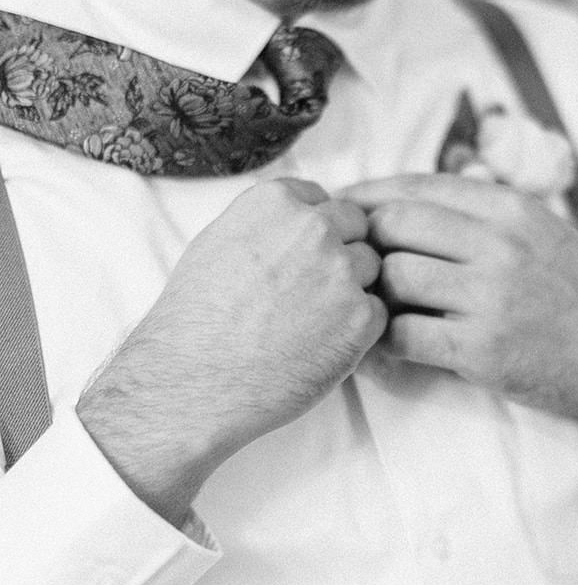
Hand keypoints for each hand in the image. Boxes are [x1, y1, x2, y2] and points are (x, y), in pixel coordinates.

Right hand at [78, 179, 385, 523]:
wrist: (191, 384)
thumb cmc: (194, 320)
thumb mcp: (218, 243)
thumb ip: (268, 222)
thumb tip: (299, 218)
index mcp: (276, 201)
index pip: (324, 200)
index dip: (315, 232)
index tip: (297, 260)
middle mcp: (314, 227)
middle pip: (356, 227)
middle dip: (340, 254)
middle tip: (309, 294)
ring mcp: (341, 271)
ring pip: (371, 268)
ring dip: (351, 291)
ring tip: (309, 323)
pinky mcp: (360, 317)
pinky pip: (378, 312)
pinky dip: (358, 330)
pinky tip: (320, 346)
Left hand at [345, 174, 577, 489]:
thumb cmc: (576, 292)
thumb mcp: (540, 230)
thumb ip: (481, 211)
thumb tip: (407, 199)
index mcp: (510, 208)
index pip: (417, 186)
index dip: (369, 195)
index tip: (342, 207)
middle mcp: (499, 245)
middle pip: (395, 225)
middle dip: (363, 242)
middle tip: (348, 261)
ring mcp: (490, 298)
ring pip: (394, 278)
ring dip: (372, 293)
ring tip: (365, 306)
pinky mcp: (481, 350)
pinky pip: (403, 337)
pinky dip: (380, 344)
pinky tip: (377, 348)